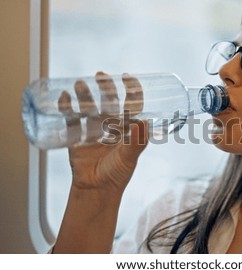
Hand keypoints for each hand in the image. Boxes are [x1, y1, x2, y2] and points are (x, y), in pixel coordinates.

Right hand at [58, 72, 148, 193]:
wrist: (96, 190)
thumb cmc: (117, 175)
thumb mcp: (129, 157)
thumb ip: (137, 141)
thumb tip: (145, 121)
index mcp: (127, 129)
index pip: (131, 105)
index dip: (131, 90)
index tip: (127, 77)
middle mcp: (111, 127)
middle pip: (109, 102)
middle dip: (105, 88)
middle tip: (101, 75)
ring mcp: (93, 131)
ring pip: (90, 108)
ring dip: (85, 95)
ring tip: (80, 84)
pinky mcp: (77, 137)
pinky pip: (72, 119)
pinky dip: (68, 108)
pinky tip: (65, 97)